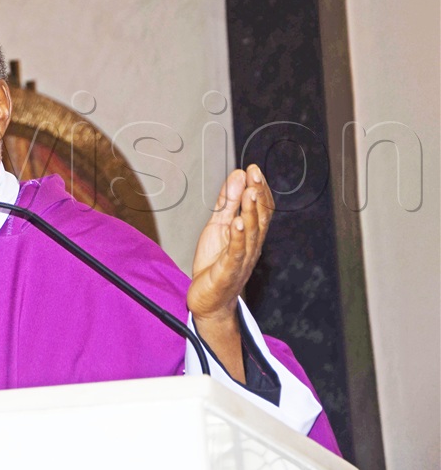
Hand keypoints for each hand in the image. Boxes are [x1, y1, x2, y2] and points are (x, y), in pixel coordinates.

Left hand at [187, 165, 274, 380]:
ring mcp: (242, 259)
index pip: (260, 208)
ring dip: (250, 212)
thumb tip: (238, 177)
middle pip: (259, 217)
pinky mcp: (229, 271)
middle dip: (257, 195)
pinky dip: (238, 237)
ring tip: (249, 193)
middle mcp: (250, 246)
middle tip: (254, 175)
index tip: (254, 169)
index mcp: (249, 234)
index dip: (259, 188)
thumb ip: (227, 202)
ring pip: (251, 233)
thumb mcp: (218, 226)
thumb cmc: (215, 265)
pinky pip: (236, 252)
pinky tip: (237, 223)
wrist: (208, 301)